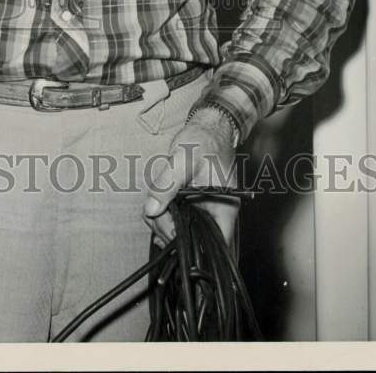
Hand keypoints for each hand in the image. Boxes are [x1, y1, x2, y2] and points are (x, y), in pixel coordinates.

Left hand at [143, 106, 238, 247]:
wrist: (206, 127)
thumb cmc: (204, 140)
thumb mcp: (184, 159)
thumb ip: (167, 184)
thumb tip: (151, 209)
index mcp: (224, 209)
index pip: (215, 246)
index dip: (193, 248)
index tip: (172, 235)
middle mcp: (214, 214)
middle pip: (193, 242)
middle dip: (169, 232)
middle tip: (155, 213)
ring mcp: (201, 210)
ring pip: (180, 231)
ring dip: (161, 222)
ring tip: (154, 204)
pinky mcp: (189, 204)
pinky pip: (175, 218)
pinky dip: (162, 214)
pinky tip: (155, 205)